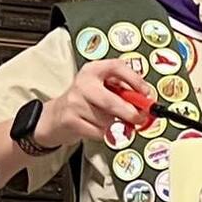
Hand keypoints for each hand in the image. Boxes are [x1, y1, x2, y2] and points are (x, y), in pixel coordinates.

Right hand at [38, 59, 152, 146]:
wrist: (55, 116)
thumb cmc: (84, 101)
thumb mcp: (101, 87)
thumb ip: (122, 91)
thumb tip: (144, 101)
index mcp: (93, 70)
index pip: (117, 67)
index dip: (135, 80)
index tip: (146, 93)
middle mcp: (83, 84)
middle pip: (112, 101)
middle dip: (130, 113)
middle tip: (139, 118)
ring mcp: (75, 102)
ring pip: (106, 120)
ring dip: (112, 125)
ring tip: (103, 119)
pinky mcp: (71, 120)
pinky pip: (98, 132)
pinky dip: (102, 133)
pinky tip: (94, 126)